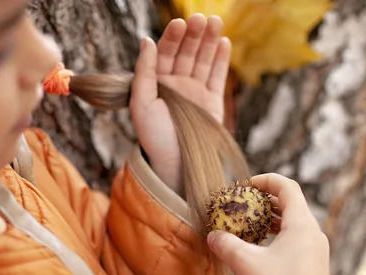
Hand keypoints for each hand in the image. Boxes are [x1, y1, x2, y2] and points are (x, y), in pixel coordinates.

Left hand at [129, 14, 231, 193]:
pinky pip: (217, 77)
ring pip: (203, 60)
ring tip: (216, 23)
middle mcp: (176, 84)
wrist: (176, 165)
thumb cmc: (154, 137)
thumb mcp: (141, 103)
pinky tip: (224, 42)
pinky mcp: (212, 101)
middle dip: (194, 35)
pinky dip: (221, 60)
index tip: (180, 23)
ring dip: (209, 41)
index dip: (172, 37)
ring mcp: (195, 91)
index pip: (165, 53)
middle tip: (202, 19)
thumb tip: (146, 40)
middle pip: (186, 53)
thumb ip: (144, 71)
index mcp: (156, 82)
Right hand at [206, 173, 333, 274]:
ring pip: (294, 224)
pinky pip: (297, 241)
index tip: (246, 186)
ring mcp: (317, 253)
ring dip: (271, 221)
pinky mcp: (314, 269)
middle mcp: (314, 236)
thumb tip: (212, 236)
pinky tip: (260, 251)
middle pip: (291, 204)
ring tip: (249, 227)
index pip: (288, 187)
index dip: (266, 180)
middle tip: (244, 205)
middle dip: (265, 201)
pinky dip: (278, 238)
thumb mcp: (246, 264)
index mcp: (303, 226)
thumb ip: (227, 245)